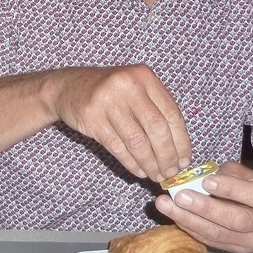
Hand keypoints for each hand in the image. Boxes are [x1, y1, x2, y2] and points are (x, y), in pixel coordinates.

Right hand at [51, 65, 191, 181]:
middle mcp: (128, 85)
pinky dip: (131, 163)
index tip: (185, 161)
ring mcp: (108, 101)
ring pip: (137, 141)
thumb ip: (154, 109)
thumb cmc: (108, 91)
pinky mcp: (92, 118)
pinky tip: (139, 171)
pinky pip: (118, 147)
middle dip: (167, 156)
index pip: (171, 114)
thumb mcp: (134, 89)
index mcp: (144, 76)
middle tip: (171, 173)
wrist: (67, 87)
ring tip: (156, 176)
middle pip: (156, 129)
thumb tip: (178, 149)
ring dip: (150, 163)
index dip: (181, 141)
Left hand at [153, 162, 252, 252]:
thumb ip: (231, 174)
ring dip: (189, 220)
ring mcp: (252, 243)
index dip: (231, 189)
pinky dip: (190, 228)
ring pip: (219, 234)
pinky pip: (211, 241)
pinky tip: (175, 216)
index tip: (206, 182)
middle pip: (236, 220)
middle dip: (205, 208)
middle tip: (180, 196)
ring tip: (166, 206)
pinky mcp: (237, 251)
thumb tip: (201, 174)